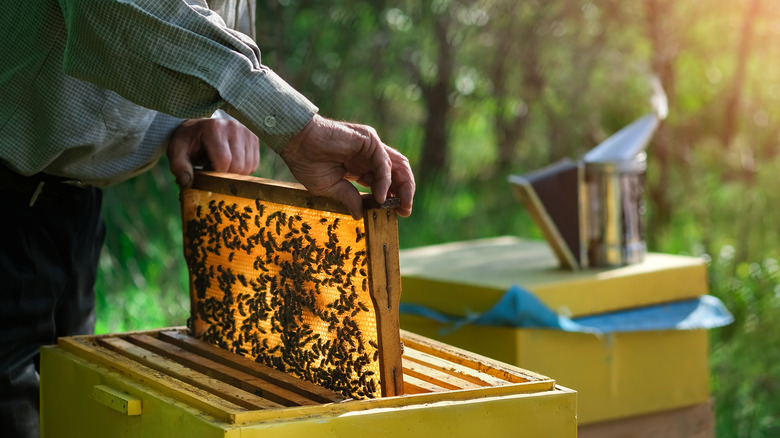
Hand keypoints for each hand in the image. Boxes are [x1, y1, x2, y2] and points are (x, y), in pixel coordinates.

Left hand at [167, 117, 259, 187]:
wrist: (199, 127)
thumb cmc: (188, 140)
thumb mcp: (177, 150)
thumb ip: (179, 166)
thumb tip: (188, 183)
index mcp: (214, 128)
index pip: (224, 160)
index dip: (216, 174)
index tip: (206, 174)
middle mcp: (234, 127)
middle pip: (238, 166)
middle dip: (225, 175)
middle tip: (212, 170)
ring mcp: (247, 132)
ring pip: (248, 167)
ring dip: (234, 174)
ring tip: (220, 165)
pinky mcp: (254, 138)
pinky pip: (254, 164)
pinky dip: (243, 169)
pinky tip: (231, 162)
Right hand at [280, 114, 414, 218]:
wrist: (296, 143)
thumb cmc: (307, 162)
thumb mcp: (330, 188)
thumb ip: (349, 198)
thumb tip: (360, 215)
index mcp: (360, 167)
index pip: (385, 182)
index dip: (393, 197)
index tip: (396, 214)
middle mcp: (369, 155)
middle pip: (397, 174)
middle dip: (405, 193)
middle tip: (405, 211)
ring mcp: (370, 146)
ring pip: (397, 166)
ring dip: (403, 187)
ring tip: (400, 206)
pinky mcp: (369, 139)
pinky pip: (383, 163)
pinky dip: (384, 181)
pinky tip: (380, 196)